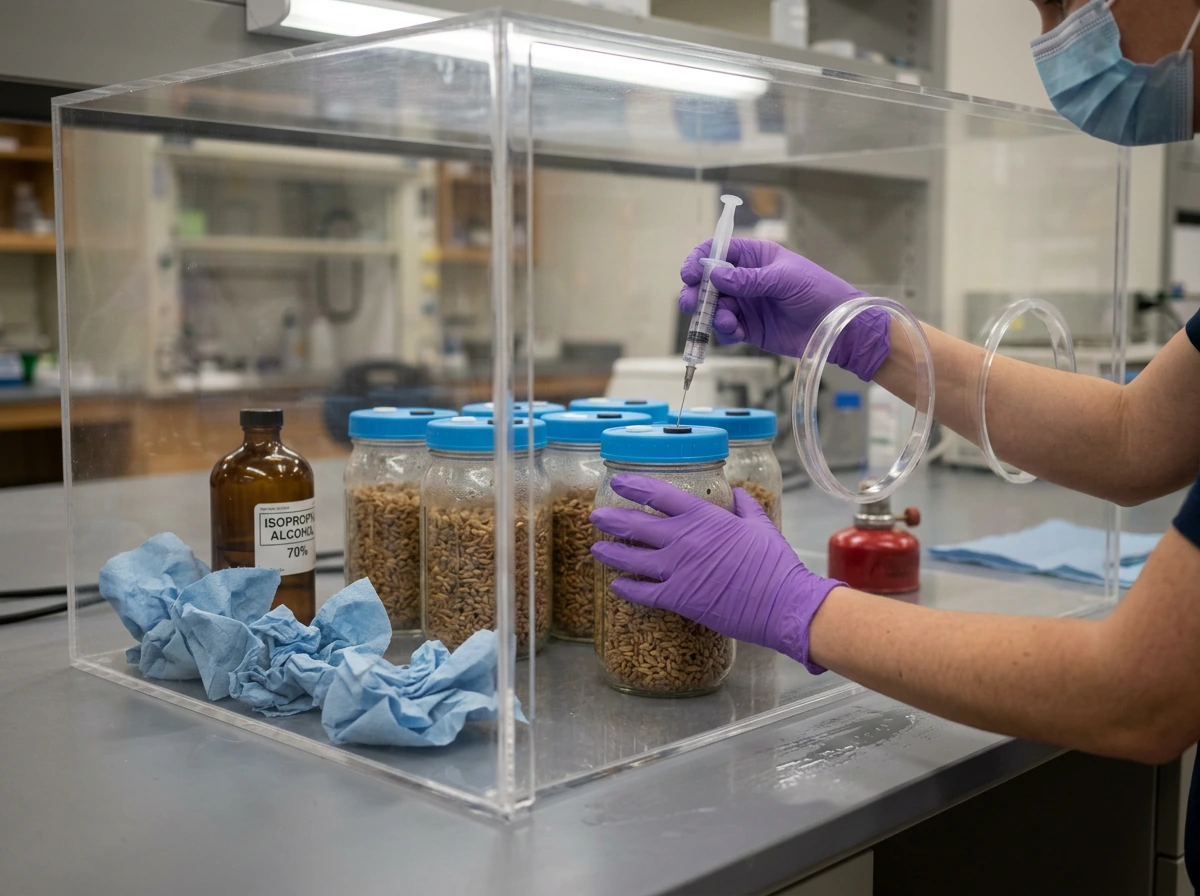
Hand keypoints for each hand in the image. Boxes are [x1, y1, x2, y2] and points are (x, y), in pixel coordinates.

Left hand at [589, 474, 842, 673]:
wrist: (781, 602)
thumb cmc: (774, 563)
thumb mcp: (760, 526)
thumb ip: (745, 507)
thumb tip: (739, 493)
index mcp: (703, 517)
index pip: (659, 495)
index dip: (635, 486)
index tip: (618, 482)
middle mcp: (683, 540)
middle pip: (637, 525)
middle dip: (613, 519)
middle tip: (596, 516)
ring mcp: (677, 570)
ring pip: (633, 558)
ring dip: (611, 552)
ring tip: (596, 548)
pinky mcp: (678, 598)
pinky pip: (643, 592)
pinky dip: (627, 588)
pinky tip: (616, 585)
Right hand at [679, 238, 890, 380]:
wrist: (835, 326)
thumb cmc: (817, 291)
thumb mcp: (784, 279)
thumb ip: (748, 279)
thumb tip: (715, 276)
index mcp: (753, 257)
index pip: (717, 252)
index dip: (699, 261)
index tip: (689, 274)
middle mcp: (744, 279)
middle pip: (707, 283)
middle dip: (695, 293)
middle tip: (690, 304)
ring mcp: (745, 304)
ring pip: (714, 308)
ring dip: (712, 316)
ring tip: (727, 322)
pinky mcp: (749, 328)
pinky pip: (726, 330)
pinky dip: (725, 332)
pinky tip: (737, 333)